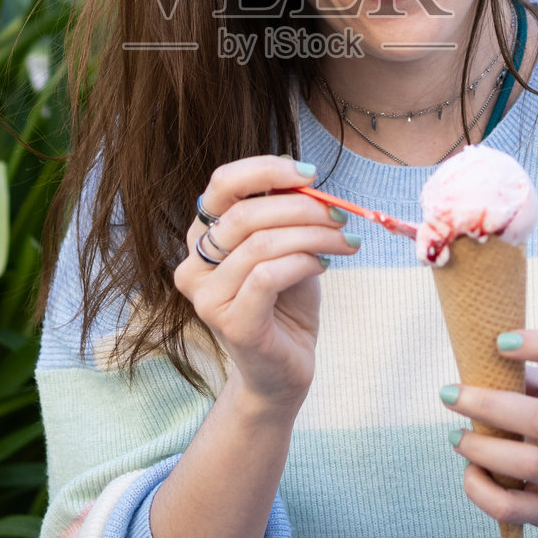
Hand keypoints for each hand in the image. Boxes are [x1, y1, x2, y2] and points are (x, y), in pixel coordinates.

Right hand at [173, 155, 359, 410]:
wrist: (284, 368)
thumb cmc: (285, 302)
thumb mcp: (286, 246)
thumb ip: (285, 213)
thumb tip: (305, 178)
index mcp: (202, 237)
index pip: (222, 184)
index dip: (265, 170)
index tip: (309, 174)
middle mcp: (193, 265)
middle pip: (245, 214)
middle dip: (301, 207)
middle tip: (340, 215)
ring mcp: (206, 297)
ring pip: (261, 244)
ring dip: (312, 235)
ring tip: (344, 240)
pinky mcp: (230, 322)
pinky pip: (268, 276)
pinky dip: (303, 262)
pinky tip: (324, 265)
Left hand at [444, 330, 537, 537]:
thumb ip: (529, 381)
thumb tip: (480, 368)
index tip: (500, 341)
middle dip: (490, 405)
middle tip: (449, 394)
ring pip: (530, 465)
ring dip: (482, 448)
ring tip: (455, 436)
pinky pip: (513, 505)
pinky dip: (481, 488)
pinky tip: (469, 471)